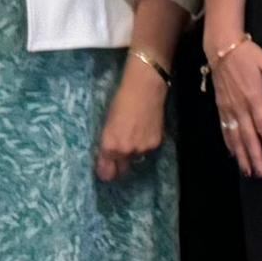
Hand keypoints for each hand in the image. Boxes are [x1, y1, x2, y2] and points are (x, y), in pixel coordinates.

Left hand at [95, 55, 169, 184]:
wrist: (145, 88)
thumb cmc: (120, 101)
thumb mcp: (107, 124)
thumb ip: (108, 143)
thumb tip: (108, 157)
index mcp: (109, 146)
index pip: (106, 172)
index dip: (105, 172)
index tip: (105, 169)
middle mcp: (126, 151)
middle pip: (121, 170)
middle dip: (119, 166)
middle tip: (118, 156)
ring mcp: (143, 148)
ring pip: (135, 159)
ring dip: (133, 153)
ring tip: (133, 137)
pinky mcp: (156, 143)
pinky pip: (147, 151)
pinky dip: (145, 145)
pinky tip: (143, 132)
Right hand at [207, 35, 261, 181]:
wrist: (221, 48)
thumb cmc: (248, 55)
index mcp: (254, 96)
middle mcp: (240, 106)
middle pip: (248, 136)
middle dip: (254, 156)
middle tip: (260, 174)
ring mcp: (228, 108)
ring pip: (235, 136)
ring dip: (241, 155)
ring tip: (247, 171)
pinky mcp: (220, 107)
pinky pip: (224, 129)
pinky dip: (229, 143)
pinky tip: (233, 154)